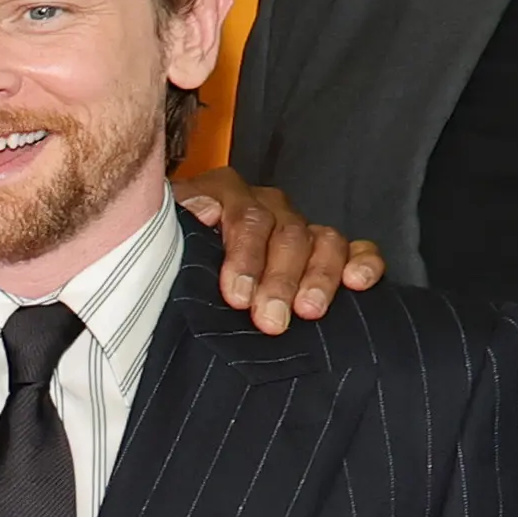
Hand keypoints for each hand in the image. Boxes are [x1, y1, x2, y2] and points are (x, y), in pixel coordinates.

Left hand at [174, 167, 381, 332]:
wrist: (166, 268)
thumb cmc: (161, 257)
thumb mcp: (154, 241)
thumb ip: (169, 229)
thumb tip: (202, 214)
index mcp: (222, 196)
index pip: (245, 218)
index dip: (244, 256)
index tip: (235, 295)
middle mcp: (265, 206)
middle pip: (286, 234)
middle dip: (278, 280)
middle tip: (269, 320)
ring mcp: (297, 226)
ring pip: (322, 240)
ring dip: (319, 277)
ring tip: (309, 311)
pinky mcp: (324, 249)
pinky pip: (355, 248)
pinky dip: (363, 262)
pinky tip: (358, 282)